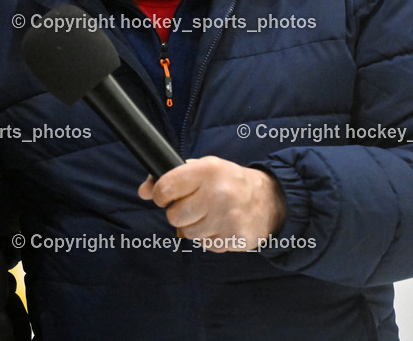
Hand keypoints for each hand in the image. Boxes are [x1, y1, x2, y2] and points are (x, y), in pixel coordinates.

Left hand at [138, 156, 286, 251]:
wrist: (270, 200)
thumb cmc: (228, 181)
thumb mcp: (203, 168)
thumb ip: (170, 176)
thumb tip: (143, 191)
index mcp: (208, 170)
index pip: (165, 188)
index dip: (160, 195)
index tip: (166, 196)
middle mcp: (217, 193)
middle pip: (174, 216)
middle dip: (178, 213)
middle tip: (192, 206)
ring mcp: (227, 218)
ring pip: (187, 233)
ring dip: (193, 227)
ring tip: (209, 215)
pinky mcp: (234, 237)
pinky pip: (205, 244)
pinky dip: (209, 238)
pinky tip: (221, 225)